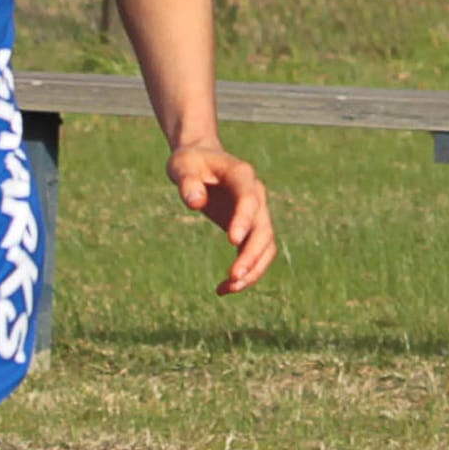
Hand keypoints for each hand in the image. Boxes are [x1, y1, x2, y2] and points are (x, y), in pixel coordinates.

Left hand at [168, 144, 276, 295]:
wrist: (202, 160)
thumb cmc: (190, 162)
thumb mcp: (182, 165)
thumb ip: (187, 181)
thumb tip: (195, 203)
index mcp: (242, 176)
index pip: (250, 200)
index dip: (244, 220)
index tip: (232, 242)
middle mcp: (256, 195)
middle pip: (264, 229)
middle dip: (252, 255)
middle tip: (234, 277)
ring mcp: (256, 213)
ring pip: (266, 247)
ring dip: (253, 270)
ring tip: (229, 288)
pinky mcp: (249, 229)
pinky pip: (255, 254)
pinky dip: (245, 273)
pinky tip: (223, 289)